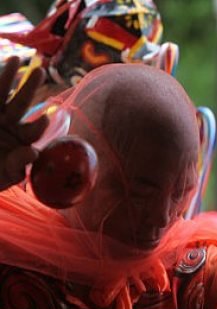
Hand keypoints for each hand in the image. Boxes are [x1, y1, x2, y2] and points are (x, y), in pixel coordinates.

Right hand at [0, 56, 48, 190]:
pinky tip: (1, 64)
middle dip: (29, 87)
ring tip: (15, 59)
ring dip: (9, 76)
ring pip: (2, 93)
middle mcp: (10, 125)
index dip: (39, 125)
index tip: (45, 117)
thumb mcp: (4, 175)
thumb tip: (33, 152)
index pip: (33, 131)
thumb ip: (18, 165)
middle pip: (21, 103)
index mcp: (22, 141)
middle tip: (40, 71)